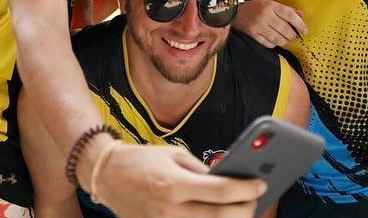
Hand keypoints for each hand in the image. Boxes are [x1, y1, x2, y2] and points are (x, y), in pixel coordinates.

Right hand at [92, 143, 263, 217]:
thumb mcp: (174, 155)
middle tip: (254, 201)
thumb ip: (201, 171)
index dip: (244, 189)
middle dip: (243, 209)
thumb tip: (229, 182)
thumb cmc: (143, 160)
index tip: (259, 184)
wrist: (107, 175)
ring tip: (241, 211)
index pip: (219, 190)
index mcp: (174, 183)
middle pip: (219, 217)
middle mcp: (169, 209)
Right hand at [232, 0, 306, 47]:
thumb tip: (302, 14)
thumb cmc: (256, 7)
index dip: (299, 24)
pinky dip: (273, 44)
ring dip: (284, 42)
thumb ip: (286, 10)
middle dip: (292, 36)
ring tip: (285, 40)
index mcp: (271, 6)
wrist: (235, 11)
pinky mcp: (253, 35)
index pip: (289, 15)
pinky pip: (268, 44)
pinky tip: (274, 41)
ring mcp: (259, 26)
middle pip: (285, 29)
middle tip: (293, 37)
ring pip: (277, 39)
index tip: (305, 31)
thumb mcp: (271, 4)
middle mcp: (266, 15)